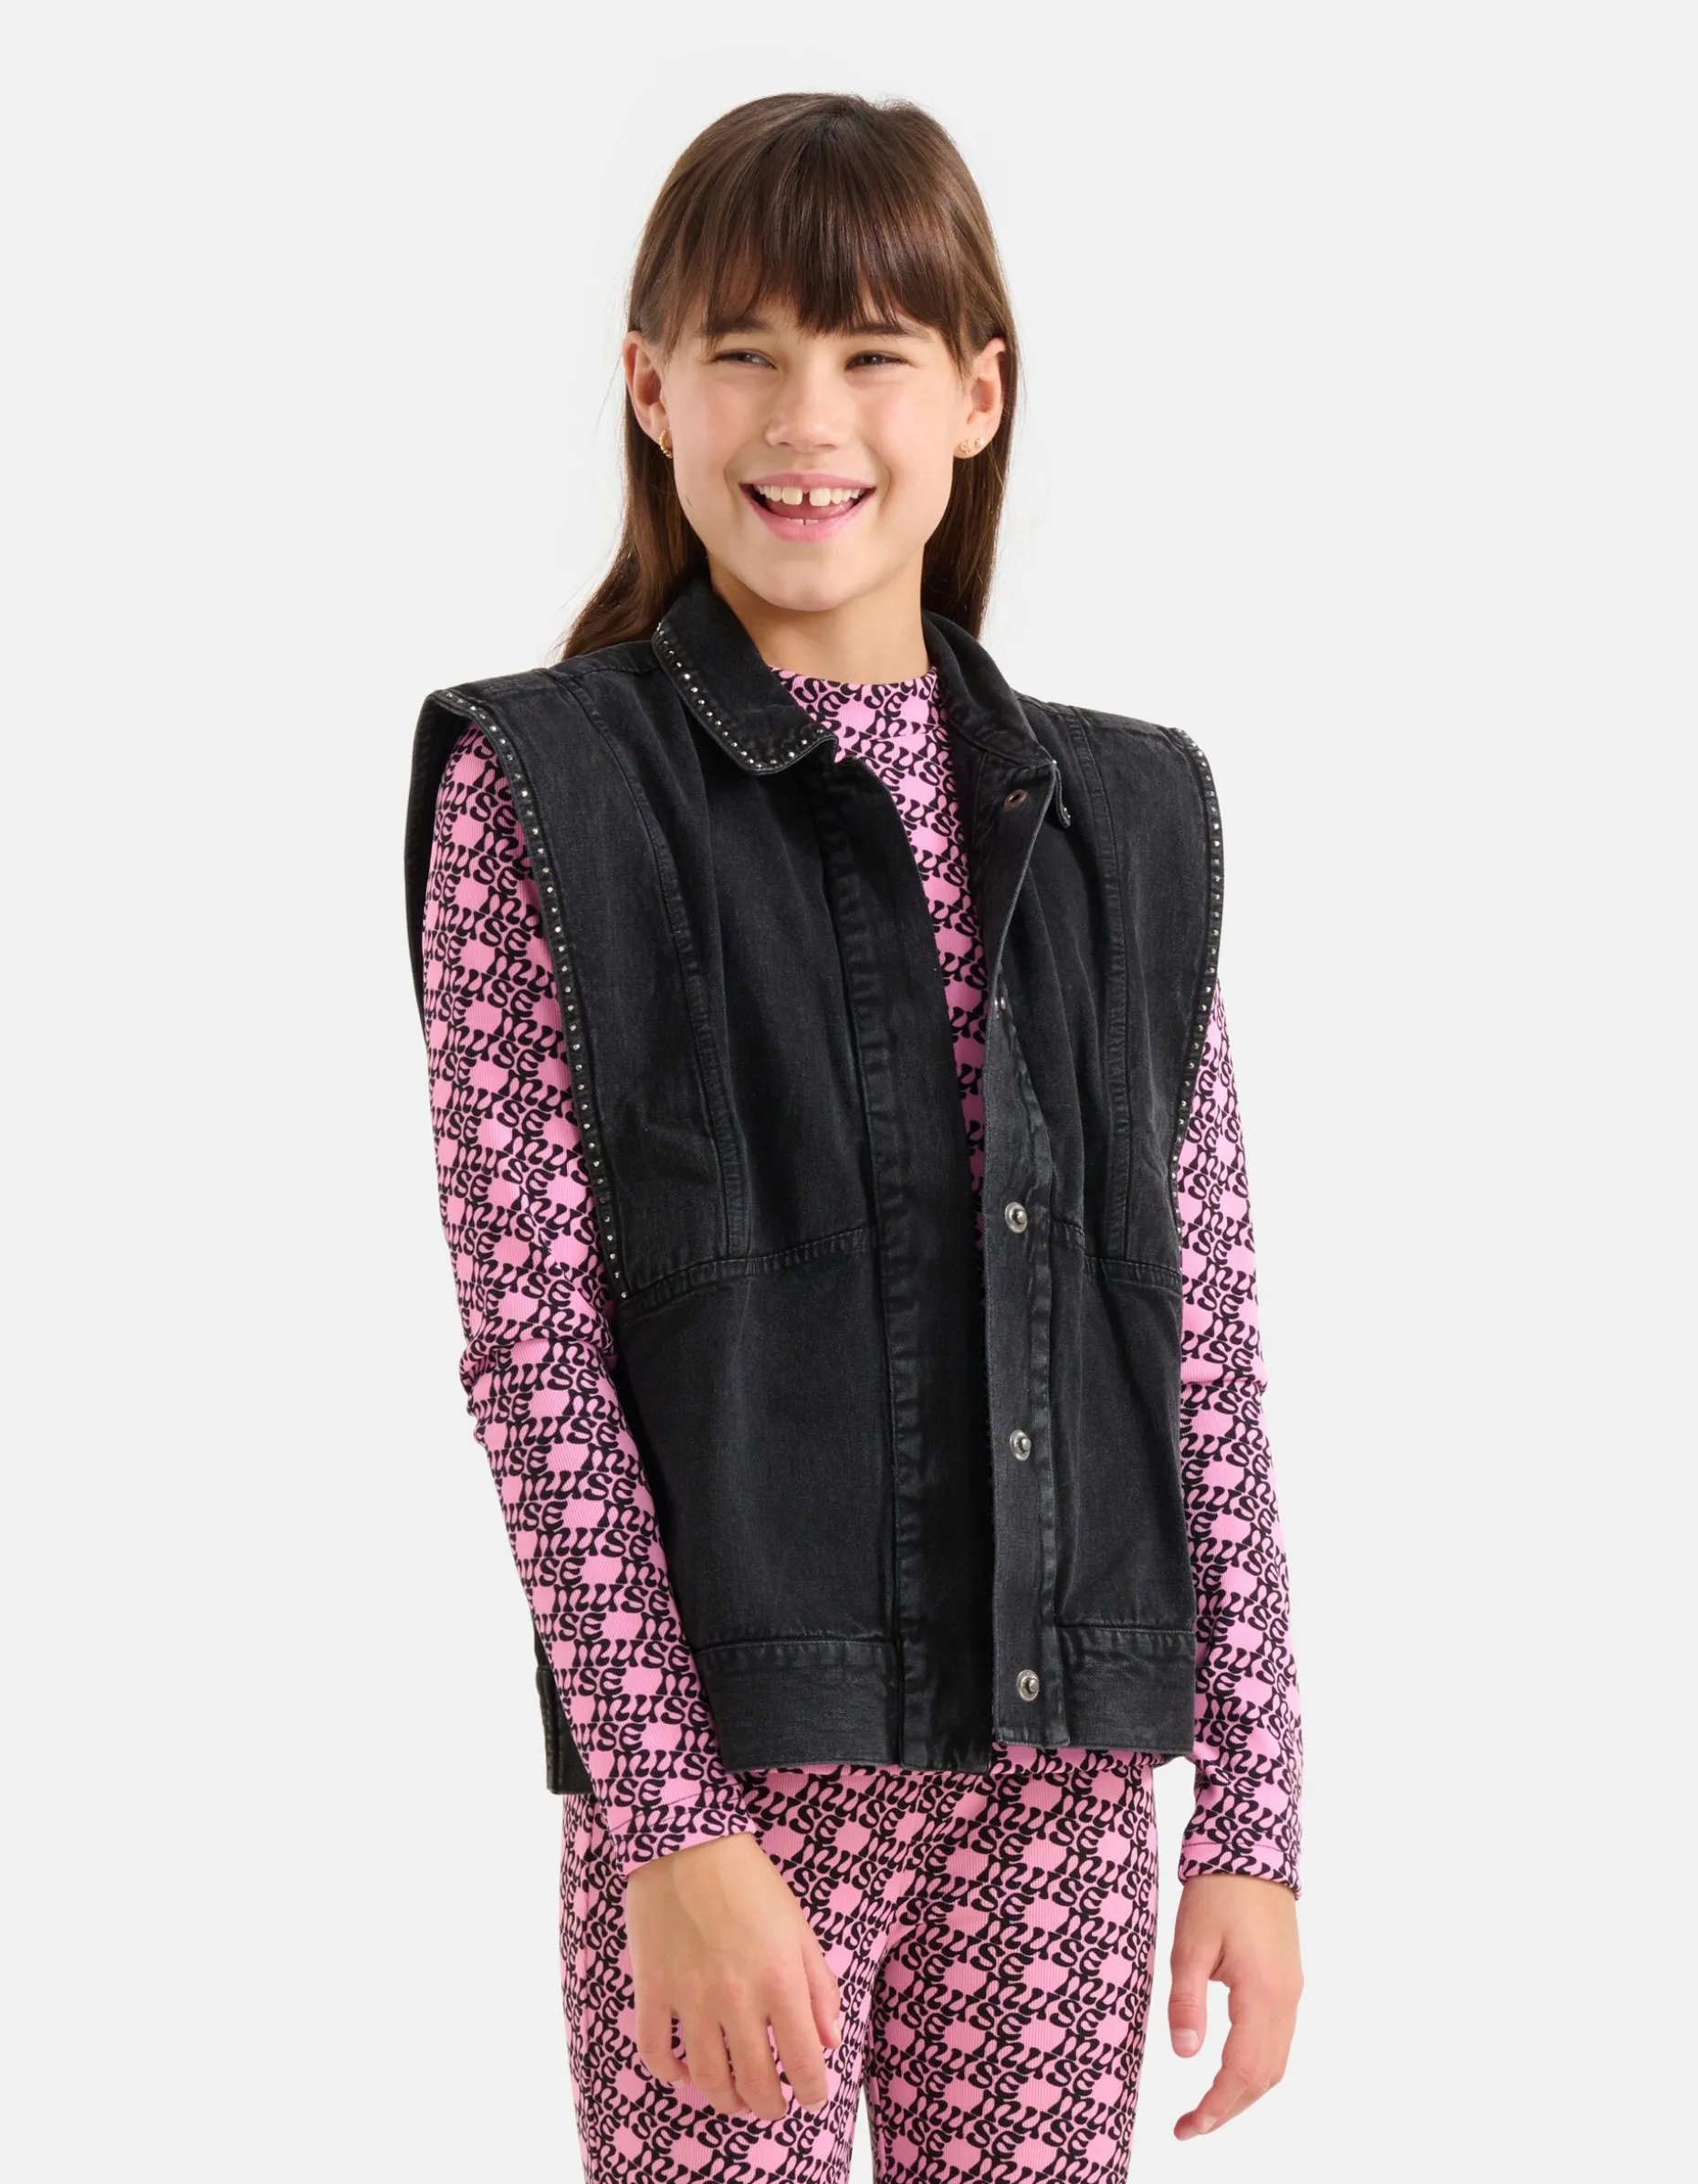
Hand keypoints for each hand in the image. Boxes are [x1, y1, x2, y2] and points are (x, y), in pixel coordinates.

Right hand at [626, 1830, 841, 2119]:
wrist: (687, 1843)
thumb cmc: (751, 1883)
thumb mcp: (799, 1928)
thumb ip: (819, 1987)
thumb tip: (830, 2041)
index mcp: (780, 1981)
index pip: (803, 2062)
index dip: (812, 2091)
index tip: (812, 2097)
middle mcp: (736, 1998)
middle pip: (755, 2082)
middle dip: (769, 2106)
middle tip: (773, 2107)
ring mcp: (690, 1998)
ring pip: (707, 2078)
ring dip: (725, 2100)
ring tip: (735, 2101)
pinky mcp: (652, 1990)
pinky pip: (655, 2051)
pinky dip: (669, 2073)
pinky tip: (685, 2073)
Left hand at [1167, 1871, 1301, 2140]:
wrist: (1252, 1847)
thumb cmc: (1218, 1891)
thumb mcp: (1189, 1943)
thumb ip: (1186, 2001)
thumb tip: (1185, 2055)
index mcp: (1263, 1995)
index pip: (1243, 2072)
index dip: (1216, 2106)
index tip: (1188, 2127)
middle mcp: (1285, 2001)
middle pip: (1264, 2077)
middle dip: (1229, 2108)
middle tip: (1191, 2126)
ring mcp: (1291, 1991)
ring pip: (1275, 2062)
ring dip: (1244, 2091)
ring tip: (1207, 2107)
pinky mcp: (1286, 1980)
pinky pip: (1278, 2040)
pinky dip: (1255, 2067)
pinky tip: (1229, 2068)